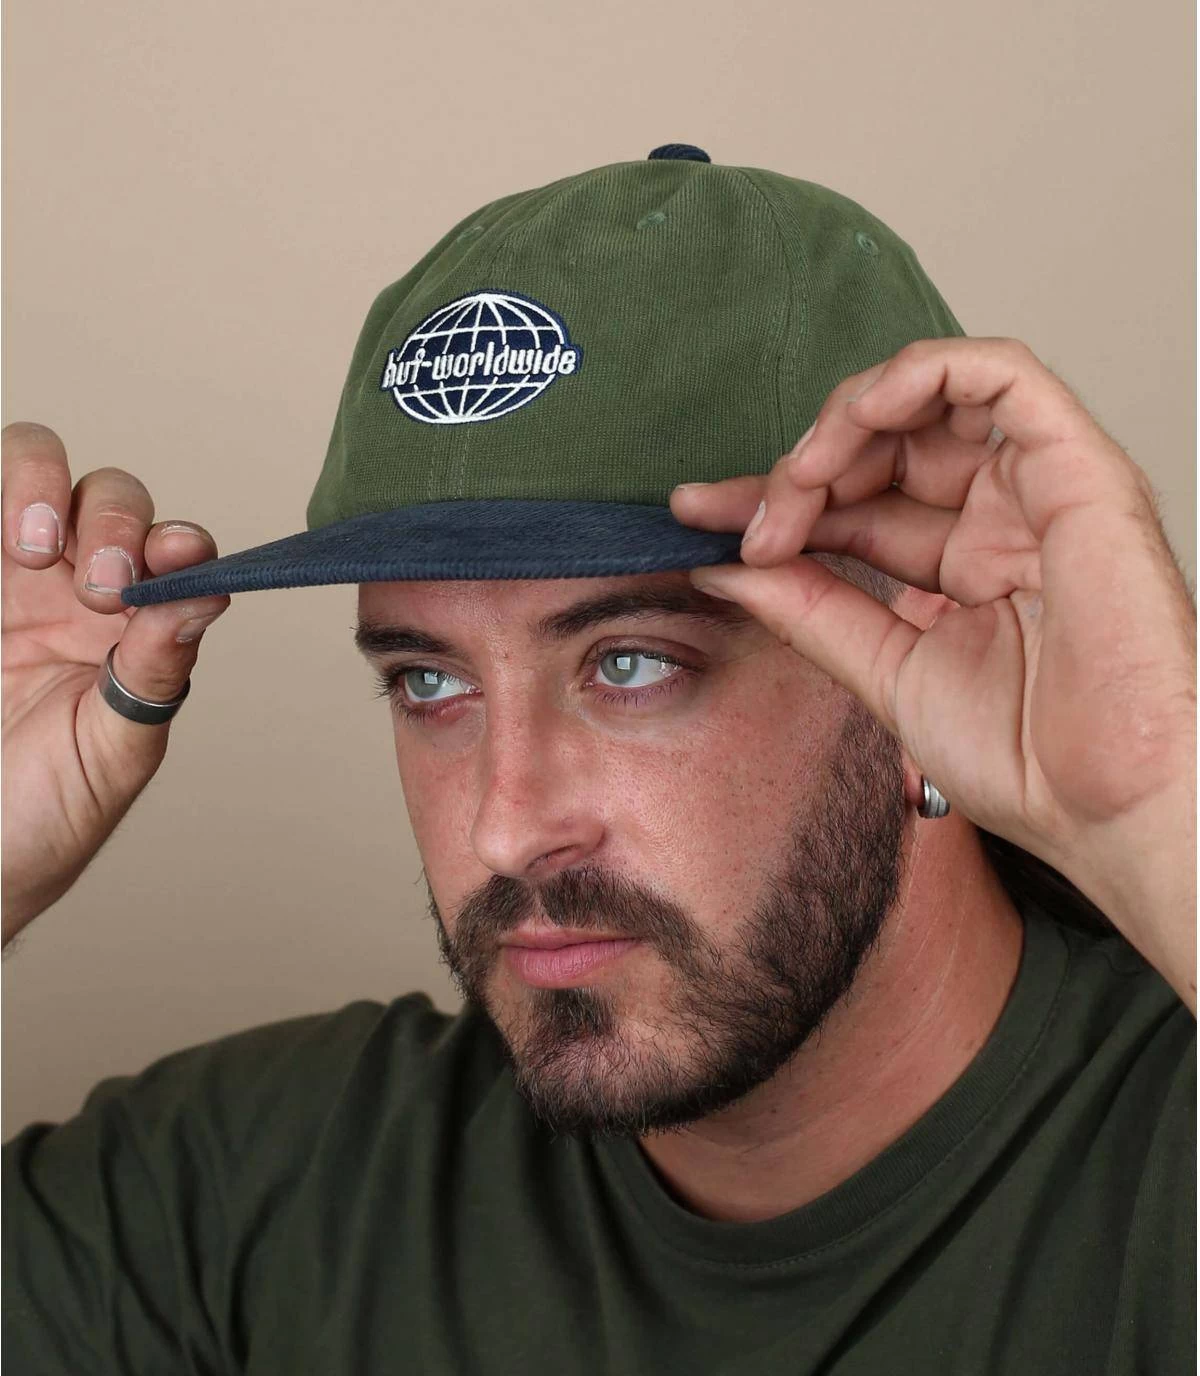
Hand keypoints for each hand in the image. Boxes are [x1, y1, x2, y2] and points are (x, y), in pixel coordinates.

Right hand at [2, 423, 230, 944]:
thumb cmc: (43, 818)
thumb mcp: (112, 753)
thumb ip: (155, 672)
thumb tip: (208, 594)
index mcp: (132, 628)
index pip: (170, 550)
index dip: (173, 541)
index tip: (168, 560)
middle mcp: (73, 589)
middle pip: (108, 496)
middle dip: (112, 519)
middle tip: (98, 584)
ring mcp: (5, 580)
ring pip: (28, 468)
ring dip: (36, 483)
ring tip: (30, 550)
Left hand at [670, 338, 1195, 1008]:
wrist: (1105, 805)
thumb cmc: (1025, 758)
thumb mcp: (883, 671)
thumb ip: (808, 610)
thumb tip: (723, 568)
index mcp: (961, 565)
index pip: (851, 504)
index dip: (772, 500)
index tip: (695, 517)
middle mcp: (998, 518)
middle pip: (879, 447)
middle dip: (795, 470)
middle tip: (737, 519)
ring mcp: (1037, 489)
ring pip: (930, 397)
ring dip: (844, 422)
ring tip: (796, 480)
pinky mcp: (1077, 467)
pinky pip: (999, 376)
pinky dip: (920, 376)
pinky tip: (857, 418)